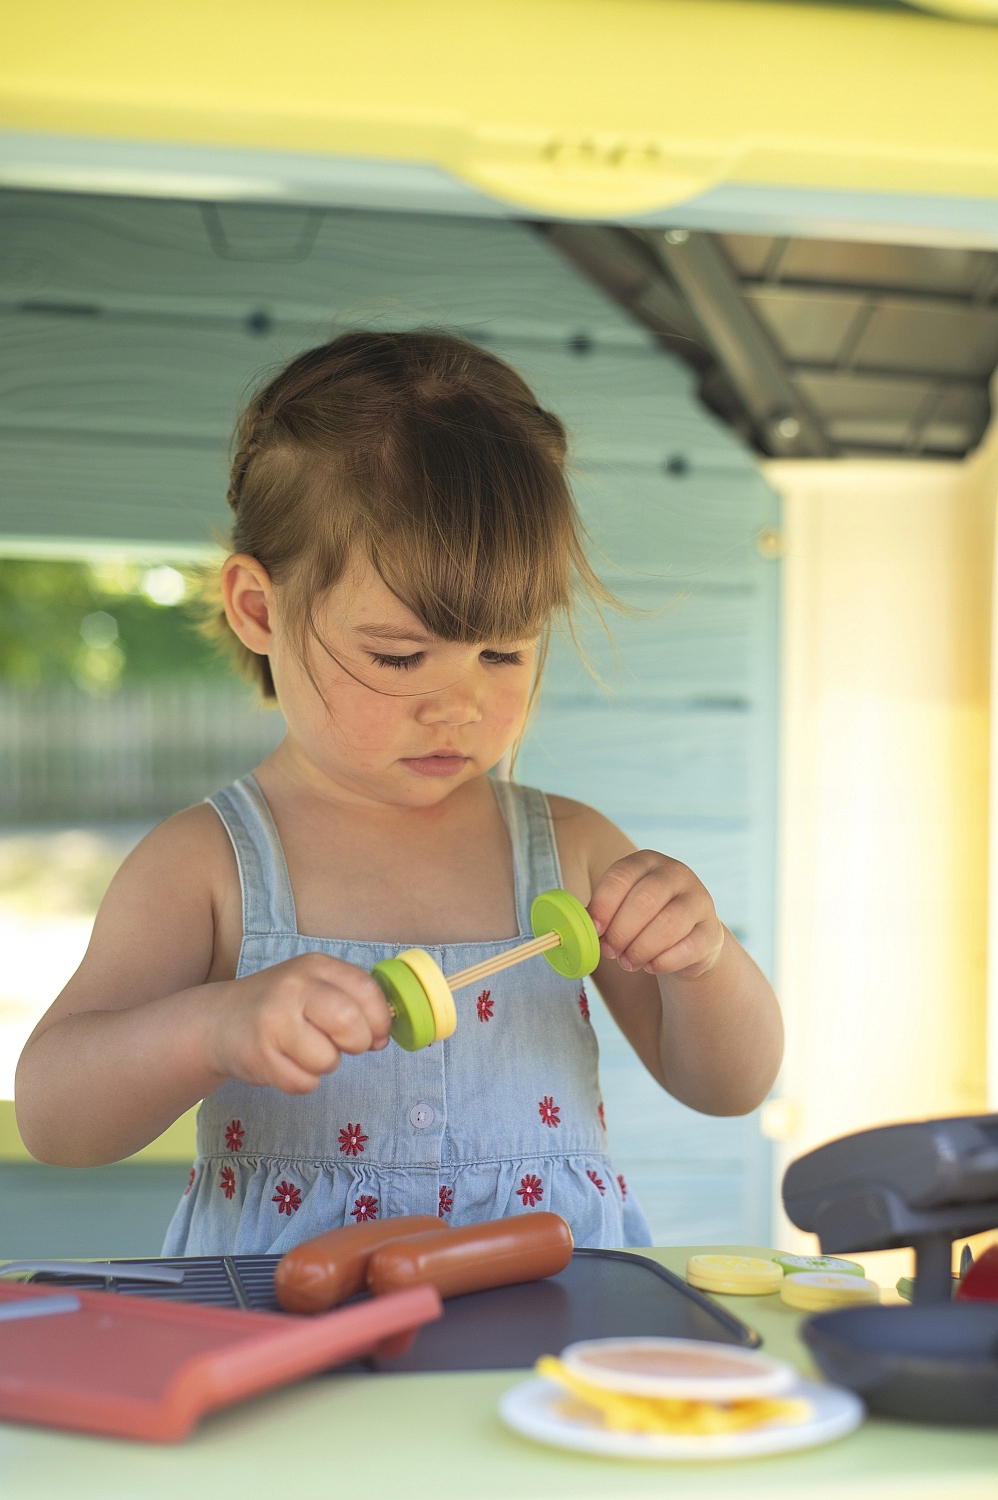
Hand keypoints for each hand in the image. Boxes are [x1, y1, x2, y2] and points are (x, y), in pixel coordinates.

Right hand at [204, 953, 392, 1093]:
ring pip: (328, 1060)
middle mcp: (294, 987)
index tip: (376, 1034)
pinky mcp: (258, 1055)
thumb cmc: (279, 1005)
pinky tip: (285, 1063)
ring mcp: (273, 1020)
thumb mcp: (314, 986)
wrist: (217, 1020)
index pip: (366, 989)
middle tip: (343, 1045)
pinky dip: (301, 1081)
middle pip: (350, 1023)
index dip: (380, 1019)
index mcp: (315, 966)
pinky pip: (303, 1083)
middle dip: (357, 1043)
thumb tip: (383, 1036)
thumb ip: (352, 1002)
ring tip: (304, 1051)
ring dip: (324, 1065)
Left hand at [589, 850, 724, 979]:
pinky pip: (689, 947)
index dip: (604, 904)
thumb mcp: (620, 910)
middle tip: (610, 951)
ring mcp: (699, 900)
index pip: (622, 875)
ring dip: (641, 949)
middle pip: (645, 899)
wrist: (685, 941)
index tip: (595, 929)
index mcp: (646, 862)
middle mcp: (676, 874)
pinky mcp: (712, 931)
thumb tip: (577, 926)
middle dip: (622, 930)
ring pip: (669, 924)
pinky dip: (664, 961)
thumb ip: (599, 914)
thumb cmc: (642, 922)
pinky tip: (652, 966)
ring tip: (628, 962)